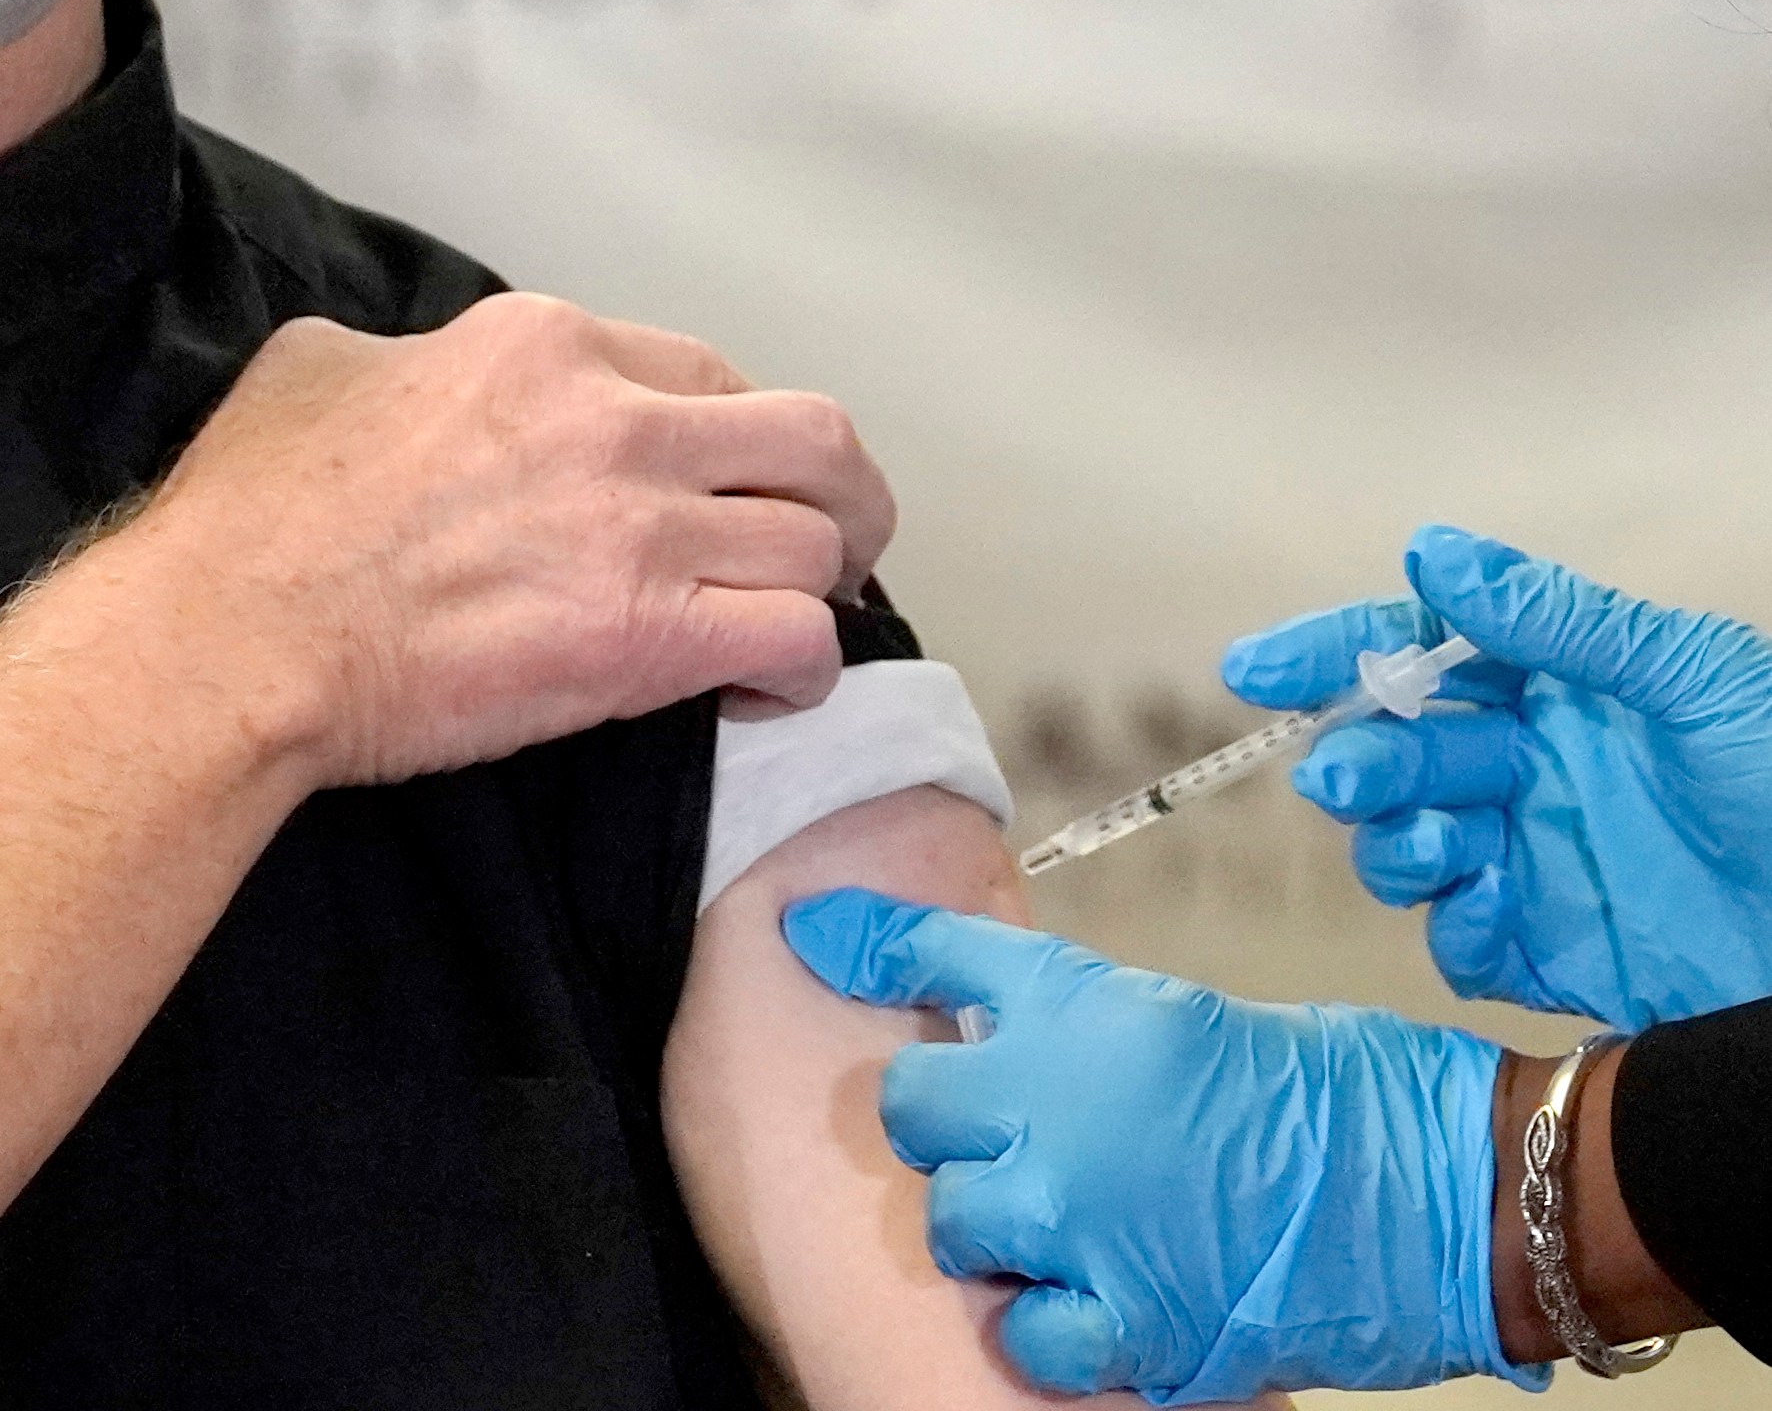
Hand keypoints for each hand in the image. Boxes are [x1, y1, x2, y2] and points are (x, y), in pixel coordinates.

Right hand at [114, 293, 894, 785]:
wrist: (236, 638)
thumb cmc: (254, 519)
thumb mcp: (318, 370)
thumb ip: (401, 360)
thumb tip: (411, 380)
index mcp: (544, 347)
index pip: (703, 372)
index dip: (731, 438)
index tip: (723, 487)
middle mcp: (616, 420)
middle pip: (808, 437)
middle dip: (838, 492)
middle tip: (830, 542)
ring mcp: (641, 528)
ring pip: (821, 538)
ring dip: (827, 586)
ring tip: (802, 626)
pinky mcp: (648, 638)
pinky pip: (798, 637)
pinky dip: (804, 669)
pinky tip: (771, 690)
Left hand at [781, 890, 1539, 1404]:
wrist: (1448, 1189)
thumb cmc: (1341, 1095)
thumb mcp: (1190, 1024)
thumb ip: (1082, 1035)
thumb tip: (1006, 1051)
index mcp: (1087, 1007)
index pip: (939, 959)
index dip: (866, 943)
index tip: (813, 934)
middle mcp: (1061, 1100)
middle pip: (914, 1107)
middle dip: (948, 1125)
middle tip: (1010, 1139)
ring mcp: (1082, 1214)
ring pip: (952, 1221)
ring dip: (994, 1229)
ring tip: (1064, 1226)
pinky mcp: (1126, 1314)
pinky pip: (1022, 1327)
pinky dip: (1046, 1323)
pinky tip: (1091, 1301)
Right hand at [1223, 524, 1771, 1032]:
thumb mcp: (1689, 680)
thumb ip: (1556, 623)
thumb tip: (1433, 551)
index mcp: (1560, 692)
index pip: (1420, 656)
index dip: (1335, 656)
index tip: (1257, 669)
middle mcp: (1529, 770)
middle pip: (1396, 756)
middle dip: (1358, 764)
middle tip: (1347, 781)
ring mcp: (1528, 859)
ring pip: (1404, 847)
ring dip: (1396, 845)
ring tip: (1437, 850)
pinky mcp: (1540, 946)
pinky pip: (1455, 936)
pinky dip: (1456, 924)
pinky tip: (1494, 912)